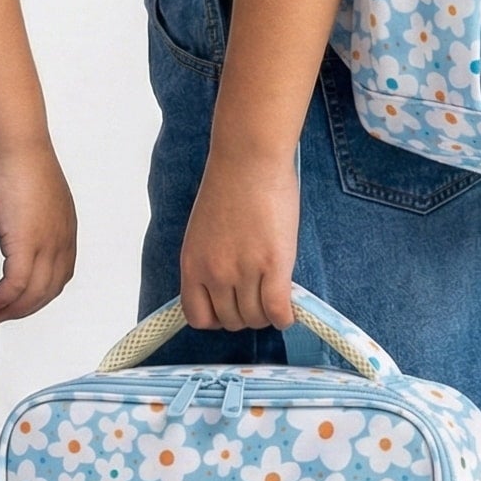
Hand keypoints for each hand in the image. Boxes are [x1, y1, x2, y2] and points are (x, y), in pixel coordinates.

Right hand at [0, 139, 76, 321]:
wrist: (18, 145)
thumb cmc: (20, 161)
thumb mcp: (34, 196)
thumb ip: (30, 218)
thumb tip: (14, 232)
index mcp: (66, 229)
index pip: (59, 274)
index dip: (40, 293)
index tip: (21, 300)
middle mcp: (62, 240)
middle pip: (49, 289)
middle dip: (27, 308)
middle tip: (4, 315)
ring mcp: (47, 243)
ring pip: (34, 292)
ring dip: (14, 309)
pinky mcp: (26, 243)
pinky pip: (16, 284)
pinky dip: (4, 298)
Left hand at [180, 149, 298, 331]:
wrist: (248, 159)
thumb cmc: (228, 186)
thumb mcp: (203, 231)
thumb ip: (210, 262)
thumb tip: (225, 289)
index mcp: (192, 264)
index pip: (198, 316)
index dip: (216, 317)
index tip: (229, 307)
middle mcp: (214, 273)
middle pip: (231, 320)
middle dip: (246, 314)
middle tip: (258, 297)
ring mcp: (244, 271)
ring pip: (256, 318)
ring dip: (267, 314)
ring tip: (274, 296)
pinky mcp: (274, 265)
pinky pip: (278, 311)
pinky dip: (285, 316)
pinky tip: (288, 307)